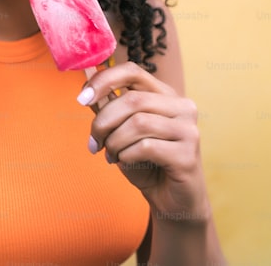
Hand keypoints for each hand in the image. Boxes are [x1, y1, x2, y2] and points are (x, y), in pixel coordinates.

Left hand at [79, 62, 210, 223]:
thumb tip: (86, 89)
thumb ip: (107, 108)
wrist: (171, 199)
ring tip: (111, 155)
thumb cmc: (145, 161)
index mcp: (165, 95)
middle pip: (132, 100)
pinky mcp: (188, 155)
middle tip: (94, 142)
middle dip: (103, 122)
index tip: (82, 98)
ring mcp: (189, 130)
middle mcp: (182, 107)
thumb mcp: (121, 130)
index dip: (103, 80)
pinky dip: (126, 156)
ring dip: (115, 142)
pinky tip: (126, 162)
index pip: (132, 71)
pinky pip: (145, 147)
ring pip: (138, 123)